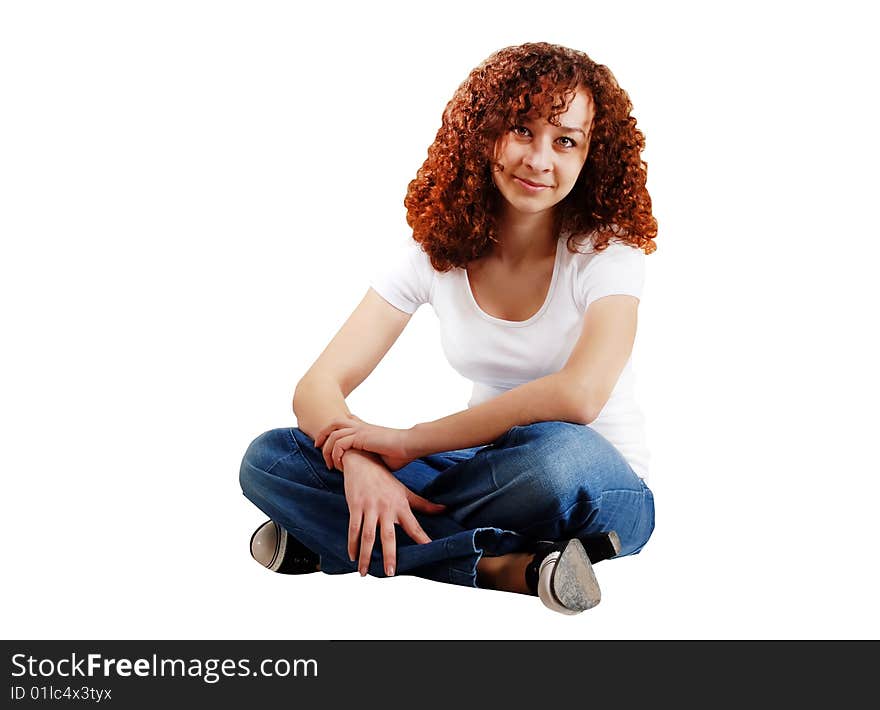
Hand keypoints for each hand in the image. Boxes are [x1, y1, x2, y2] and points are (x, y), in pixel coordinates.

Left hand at [314, 414, 414, 470]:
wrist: (410, 445)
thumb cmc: (400, 453)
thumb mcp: (382, 456)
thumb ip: (370, 459)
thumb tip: (366, 473)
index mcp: (365, 428)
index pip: (345, 420)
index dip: (334, 430)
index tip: (330, 446)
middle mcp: (361, 426)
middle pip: (334, 422)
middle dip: (323, 434)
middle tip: (318, 447)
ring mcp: (360, 430)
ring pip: (333, 432)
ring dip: (327, 448)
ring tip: (328, 463)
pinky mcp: (361, 437)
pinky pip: (340, 443)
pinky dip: (336, 454)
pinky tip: (339, 464)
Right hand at [340, 449, 446, 576]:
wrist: (362, 461)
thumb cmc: (385, 479)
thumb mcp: (405, 491)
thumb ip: (424, 504)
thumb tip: (445, 509)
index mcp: (400, 506)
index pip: (413, 525)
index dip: (421, 537)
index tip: (428, 549)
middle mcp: (386, 508)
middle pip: (388, 535)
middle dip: (389, 554)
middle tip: (390, 572)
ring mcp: (369, 508)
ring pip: (368, 535)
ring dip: (366, 555)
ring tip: (364, 572)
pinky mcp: (355, 506)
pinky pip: (353, 528)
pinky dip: (352, 544)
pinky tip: (352, 557)